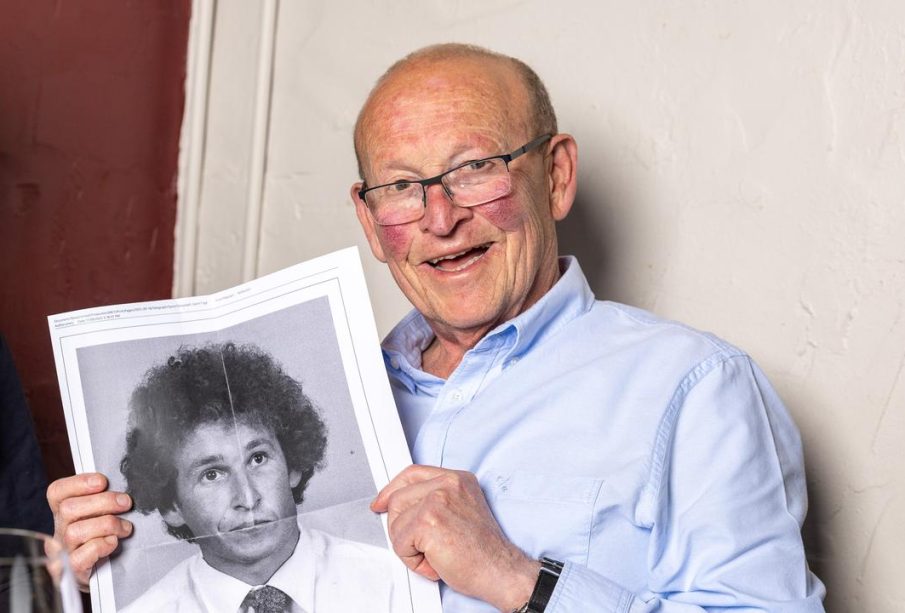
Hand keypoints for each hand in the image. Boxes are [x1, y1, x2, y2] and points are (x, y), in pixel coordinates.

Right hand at [46, 473, 133, 589]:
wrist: (103, 574)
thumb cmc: (104, 539)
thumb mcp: (102, 515)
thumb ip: (104, 500)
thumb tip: (121, 487)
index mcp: (63, 514)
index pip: (57, 492)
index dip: (78, 483)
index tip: (102, 481)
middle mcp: (58, 532)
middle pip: (68, 509)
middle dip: (103, 502)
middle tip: (125, 503)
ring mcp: (63, 553)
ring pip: (75, 531)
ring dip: (107, 525)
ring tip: (125, 527)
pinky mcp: (71, 571)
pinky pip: (81, 556)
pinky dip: (101, 546)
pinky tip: (113, 543)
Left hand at [371, 465, 538, 610]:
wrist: (499, 570)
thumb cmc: (483, 551)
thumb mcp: (461, 512)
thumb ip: (434, 502)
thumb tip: (401, 506)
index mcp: (457, 479)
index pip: (413, 473)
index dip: (392, 489)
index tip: (381, 502)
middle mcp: (447, 484)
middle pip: (397, 498)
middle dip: (400, 527)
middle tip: (421, 545)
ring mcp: (437, 500)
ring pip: (395, 522)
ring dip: (409, 546)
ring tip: (434, 554)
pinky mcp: (427, 521)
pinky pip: (399, 543)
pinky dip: (412, 560)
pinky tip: (434, 562)